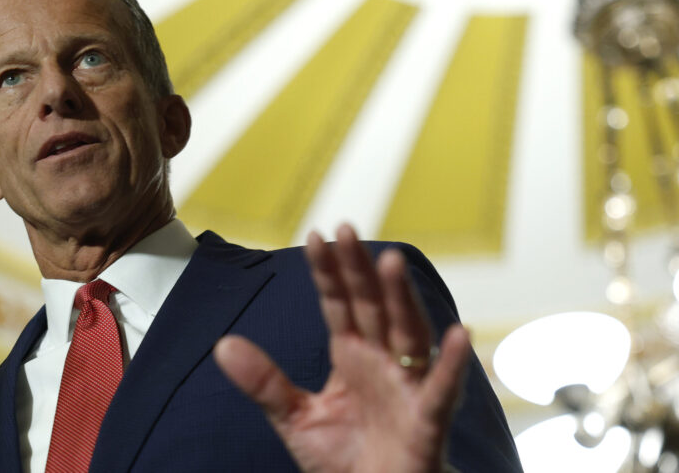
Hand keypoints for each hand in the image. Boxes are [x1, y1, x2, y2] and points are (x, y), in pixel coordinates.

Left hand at [214, 224, 469, 472]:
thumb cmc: (345, 458)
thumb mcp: (295, 418)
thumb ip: (264, 382)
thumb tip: (223, 344)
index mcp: (350, 355)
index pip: (337, 304)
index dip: (328, 273)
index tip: (315, 235)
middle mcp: (381, 362)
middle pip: (372, 307)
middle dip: (360, 270)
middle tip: (347, 228)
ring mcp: (407, 388)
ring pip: (407, 335)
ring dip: (401, 299)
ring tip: (391, 263)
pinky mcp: (428, 421)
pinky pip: (441, 391)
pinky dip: (449, 365)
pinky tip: (455, 335)